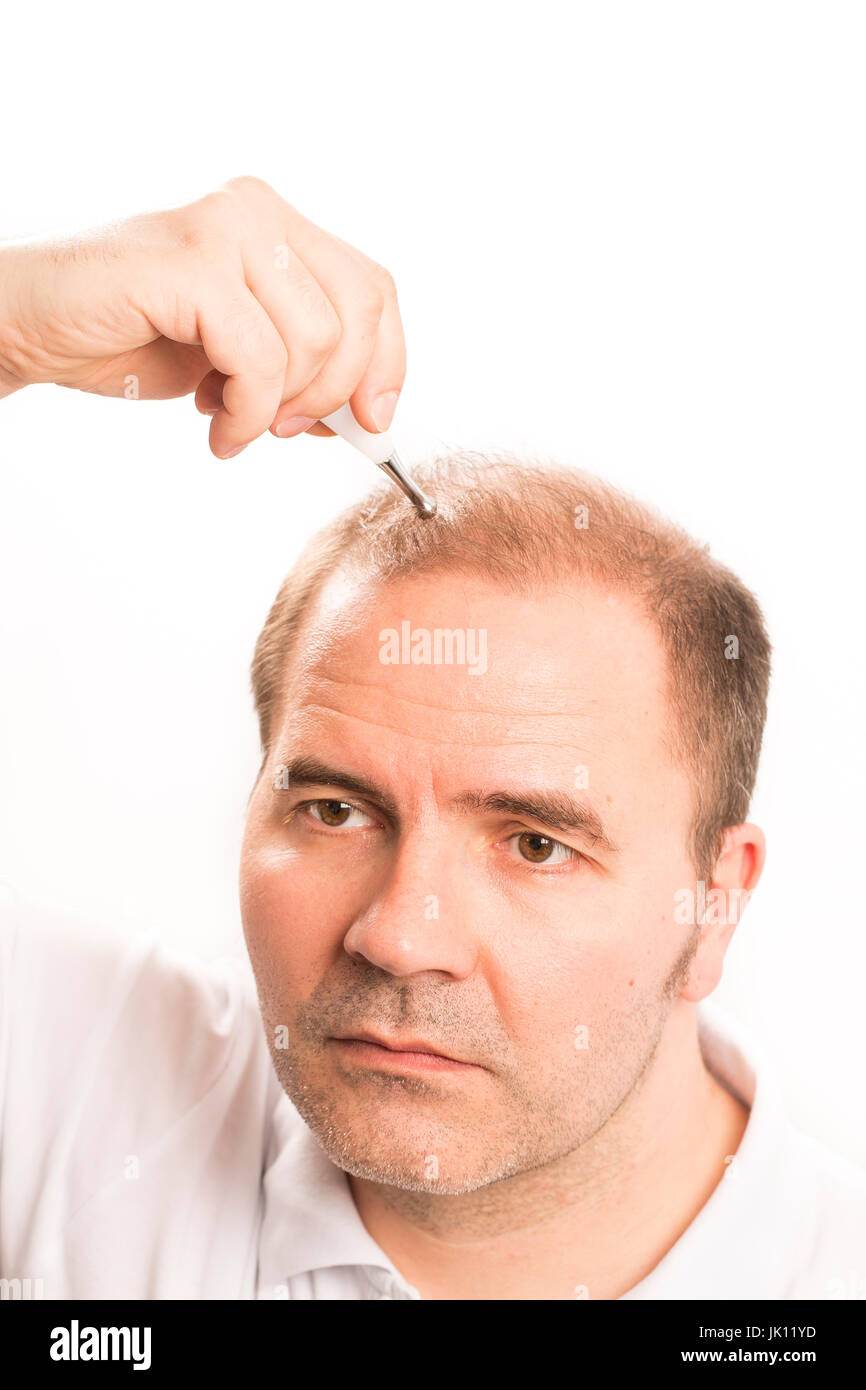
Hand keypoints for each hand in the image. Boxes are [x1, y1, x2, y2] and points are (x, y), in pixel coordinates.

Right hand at [0, 176, 405, 457]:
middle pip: (358, 314)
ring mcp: (224, 227)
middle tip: (287, 432)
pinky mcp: (190, 262)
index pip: (374, 288)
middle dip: (333, 395)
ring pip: (314, 342)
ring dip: (276, 410)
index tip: (373, 424)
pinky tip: (213, 425)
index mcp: (277, 224)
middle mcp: (257, 210)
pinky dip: (245, 413)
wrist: (33, 322)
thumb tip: (368, 415)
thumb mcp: (239, 352)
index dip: (388, 362)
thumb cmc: (132, 335)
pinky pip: (259, 360)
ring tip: (232, 424)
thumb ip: (303, 364)